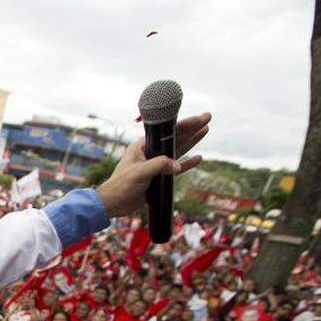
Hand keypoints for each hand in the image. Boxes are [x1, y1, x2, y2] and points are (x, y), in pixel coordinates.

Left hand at [96, 113, 210, 216]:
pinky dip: (187, 164)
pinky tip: (199, 158)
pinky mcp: (159, 176)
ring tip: (206, 130)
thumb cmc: (121, 185)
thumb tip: (178, 166)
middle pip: (175, 137)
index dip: (184, 124)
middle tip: (208, 117)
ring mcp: (155, 164)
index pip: (166, 132)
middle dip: (191, 128)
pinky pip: (176, 167)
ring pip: (178, 150)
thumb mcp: (139, 172)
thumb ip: (159, 165)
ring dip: (192, 141)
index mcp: (142, 146)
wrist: (113, 204)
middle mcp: (150, 152)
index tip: (198, 118)